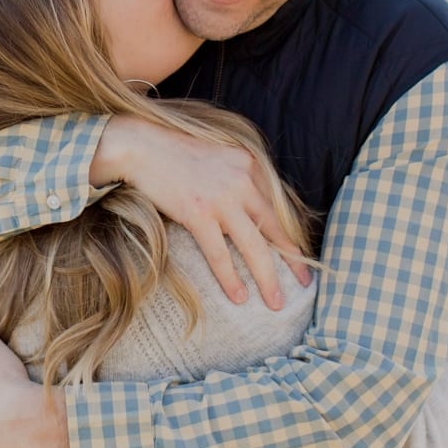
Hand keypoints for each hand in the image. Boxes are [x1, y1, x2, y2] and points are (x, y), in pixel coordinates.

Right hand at [91, 115, 311, 307]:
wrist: (142, 145)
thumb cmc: (177, 154)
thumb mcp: (220, 158)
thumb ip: (240, 179)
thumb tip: (254, 215)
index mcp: (250, 165)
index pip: (278, 209)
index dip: (291, 237)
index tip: (303, 259)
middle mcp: (242, 180)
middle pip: (274, 230)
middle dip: (292, 262)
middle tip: (305, 284)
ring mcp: (221, 198)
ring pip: (253, 247)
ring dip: (267, 278)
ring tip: (276, 302)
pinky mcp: (198, 213)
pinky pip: (220, 254)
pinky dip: (230, 278)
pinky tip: (239, 296)